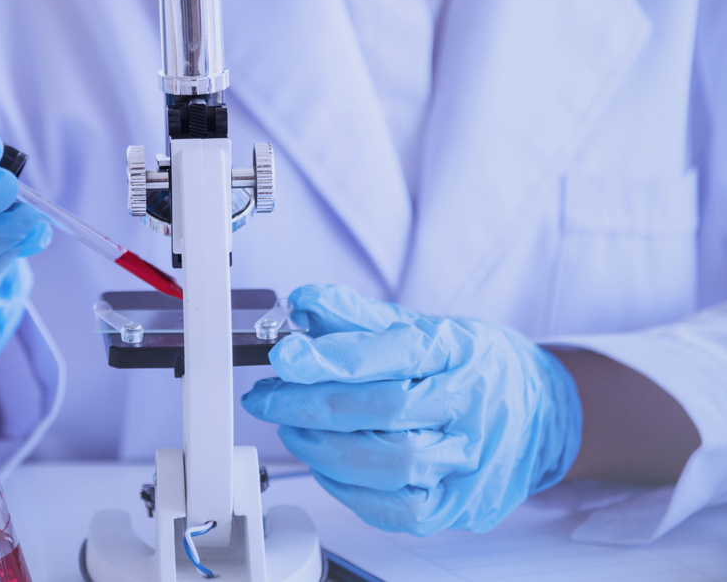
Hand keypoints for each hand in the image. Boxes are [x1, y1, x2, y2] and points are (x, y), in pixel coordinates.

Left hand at [242, 284, 581, 534]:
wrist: (542, 413)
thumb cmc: (475, 366)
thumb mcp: (423, 326)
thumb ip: (358, 317)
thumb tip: (303, 302)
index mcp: (459, 351)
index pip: (390, 354)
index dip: (329, 357)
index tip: (284, 357)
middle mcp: (471, 406)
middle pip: (383, 411)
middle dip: (310, 405)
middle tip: (268, 398)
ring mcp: (472, 461)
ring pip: (390, 465)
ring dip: (324, 450)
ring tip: (293, 429)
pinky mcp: (464, 505)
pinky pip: (398, 510)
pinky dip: (350, 490)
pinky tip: (326, 466)